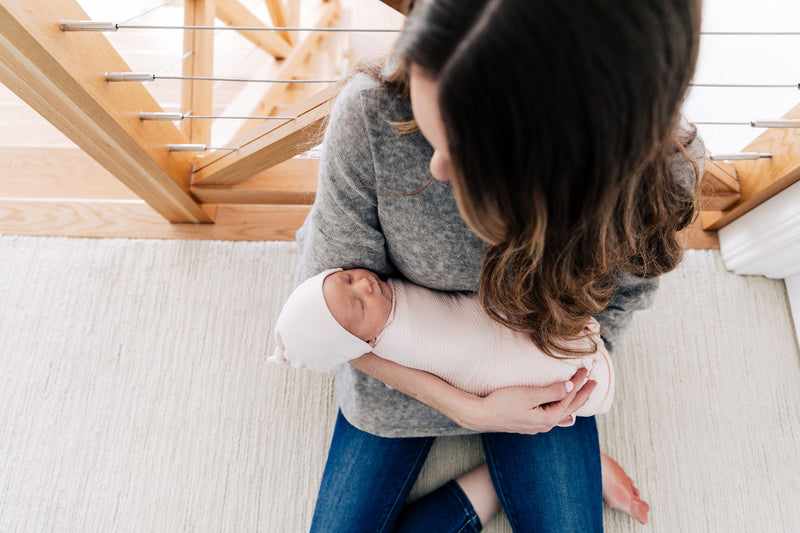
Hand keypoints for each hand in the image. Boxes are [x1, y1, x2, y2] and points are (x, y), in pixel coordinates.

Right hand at [462, 367, 596, 433]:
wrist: (481, 415)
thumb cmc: (502, 403)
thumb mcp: (529, 395)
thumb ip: (551, 392)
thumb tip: (570, 387)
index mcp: (548, 418)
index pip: (568, 398)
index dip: (578, 383)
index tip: (586, 370)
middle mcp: (545, 425)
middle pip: (570, 408)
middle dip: (582, 394)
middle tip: (594, 381)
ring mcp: (537, 426)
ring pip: (562, 413)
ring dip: (573, 403)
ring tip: (584, 396)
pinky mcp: (529, 424)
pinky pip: (553, 417)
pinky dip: (562, 411)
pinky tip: (564, 417)